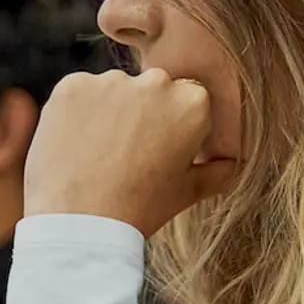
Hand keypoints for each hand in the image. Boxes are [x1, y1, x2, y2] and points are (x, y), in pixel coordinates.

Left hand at [26, 68, 233, 236]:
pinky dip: (76, 113)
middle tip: (124, 154)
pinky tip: (76, 145)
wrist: (82, 222)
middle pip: (149, 90)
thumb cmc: (138, 209)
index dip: (169, 125)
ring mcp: (111, 81)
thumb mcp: (188, 192)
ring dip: (106, 112)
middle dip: (139, 113)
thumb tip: (231, 161)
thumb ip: (217, 170)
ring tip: (97, 153)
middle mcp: (156, 82)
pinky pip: (78, 93)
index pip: (184, 99)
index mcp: (193, 103)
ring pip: (112, 90)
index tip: (154, 151)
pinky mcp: (72, 84)